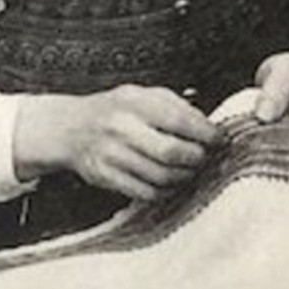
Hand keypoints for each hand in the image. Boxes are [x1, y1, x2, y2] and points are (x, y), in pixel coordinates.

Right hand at [11, 85, 221, 201]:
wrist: (69, 128)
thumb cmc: (114, 110)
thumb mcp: (142, 95)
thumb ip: (175, 106)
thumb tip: (208, 127)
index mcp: (133, 103)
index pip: (179, 121)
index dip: (206, 134)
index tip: (218, 140)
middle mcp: (120, 129)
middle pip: (171, 153)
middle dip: (196, 159)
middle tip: (204, 158)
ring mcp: (111, 155)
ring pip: (162, 177)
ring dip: (184, 177)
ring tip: (189, 170)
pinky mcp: (105, 177)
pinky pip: (146, 193)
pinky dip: (165, 191)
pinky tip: (169, 182)